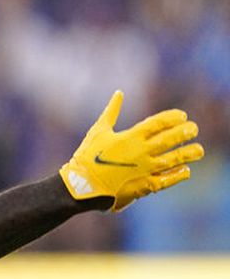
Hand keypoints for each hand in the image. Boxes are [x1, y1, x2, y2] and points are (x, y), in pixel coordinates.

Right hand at [59, 90, 204, 211]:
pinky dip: (177, 175)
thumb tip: (119, 93)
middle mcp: (141, 152)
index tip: (182, 115)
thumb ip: (111, 111)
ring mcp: (144, 169)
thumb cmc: (86, 157)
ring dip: (188, 153)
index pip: (158, 123)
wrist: (81, 185)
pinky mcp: (144, 186)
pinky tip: (185, 170)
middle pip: (170, 139)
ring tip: (198, 150)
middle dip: (185, 132)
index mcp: (130, 137)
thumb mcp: (98, 130)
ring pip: (173, 159)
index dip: (173, 117)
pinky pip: (166, 180)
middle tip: (193, 129)